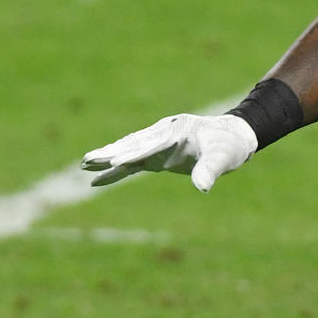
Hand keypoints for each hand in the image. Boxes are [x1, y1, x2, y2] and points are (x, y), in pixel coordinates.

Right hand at [81, 113, 257, 191]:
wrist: (233, 136)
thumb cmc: (229, 146)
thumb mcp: (224, 158)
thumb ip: (211, 170)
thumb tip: (203, 187)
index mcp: (178, 131)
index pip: (152, 144)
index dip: (134, 153)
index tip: (115, 161)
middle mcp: (165, 132)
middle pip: (134, 144)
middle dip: (111, 153)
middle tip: (87, 161)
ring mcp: (159, 140)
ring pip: (129, 149)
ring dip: (108, 157)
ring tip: (85, 165)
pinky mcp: (158, 151)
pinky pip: (134, 160)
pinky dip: (118, 168)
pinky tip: (99, 177)